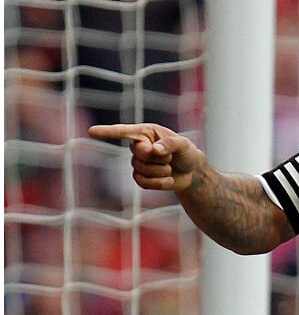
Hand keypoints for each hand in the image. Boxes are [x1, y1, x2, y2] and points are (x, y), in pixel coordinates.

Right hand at [89, 123, 204, 191]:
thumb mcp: (184, 144)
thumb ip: (170, 144)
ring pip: (141, 169)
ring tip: (170, 167)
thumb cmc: (186, 152)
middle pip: (139, 153)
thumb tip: (154, 149)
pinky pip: (143, 183)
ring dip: (161, 170)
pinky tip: (168, 180)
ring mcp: (137, 162)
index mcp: (146, 132)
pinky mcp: (140, 177)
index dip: (108, 132)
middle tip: (171, 157)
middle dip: (159, 158)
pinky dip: (158, 183)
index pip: (124, 131)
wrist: (191, 171)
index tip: (91, 131)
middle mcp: (139, 146)